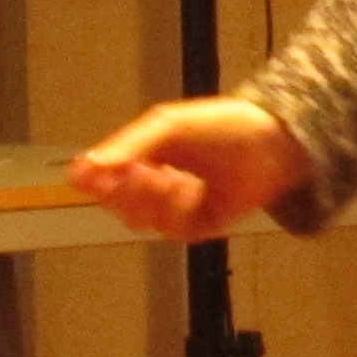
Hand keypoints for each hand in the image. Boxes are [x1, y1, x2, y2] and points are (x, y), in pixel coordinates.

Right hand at [69, 98, 312, 241]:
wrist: (270, 142)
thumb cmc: (220, 126)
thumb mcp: (167, 127)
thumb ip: (128, 145)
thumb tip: (86, 166)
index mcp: (142, 158)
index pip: (103, 178)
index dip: (91, 180)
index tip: (86, 176)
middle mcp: (155, 185)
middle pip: (116, 205)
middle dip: (121, 191)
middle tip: (135, 173)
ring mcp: (177, 207)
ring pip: (140, 221)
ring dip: (149, 199)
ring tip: (168, 176)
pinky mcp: (200, 225)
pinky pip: (171, 229)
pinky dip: (175, 209)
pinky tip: (188, 189)